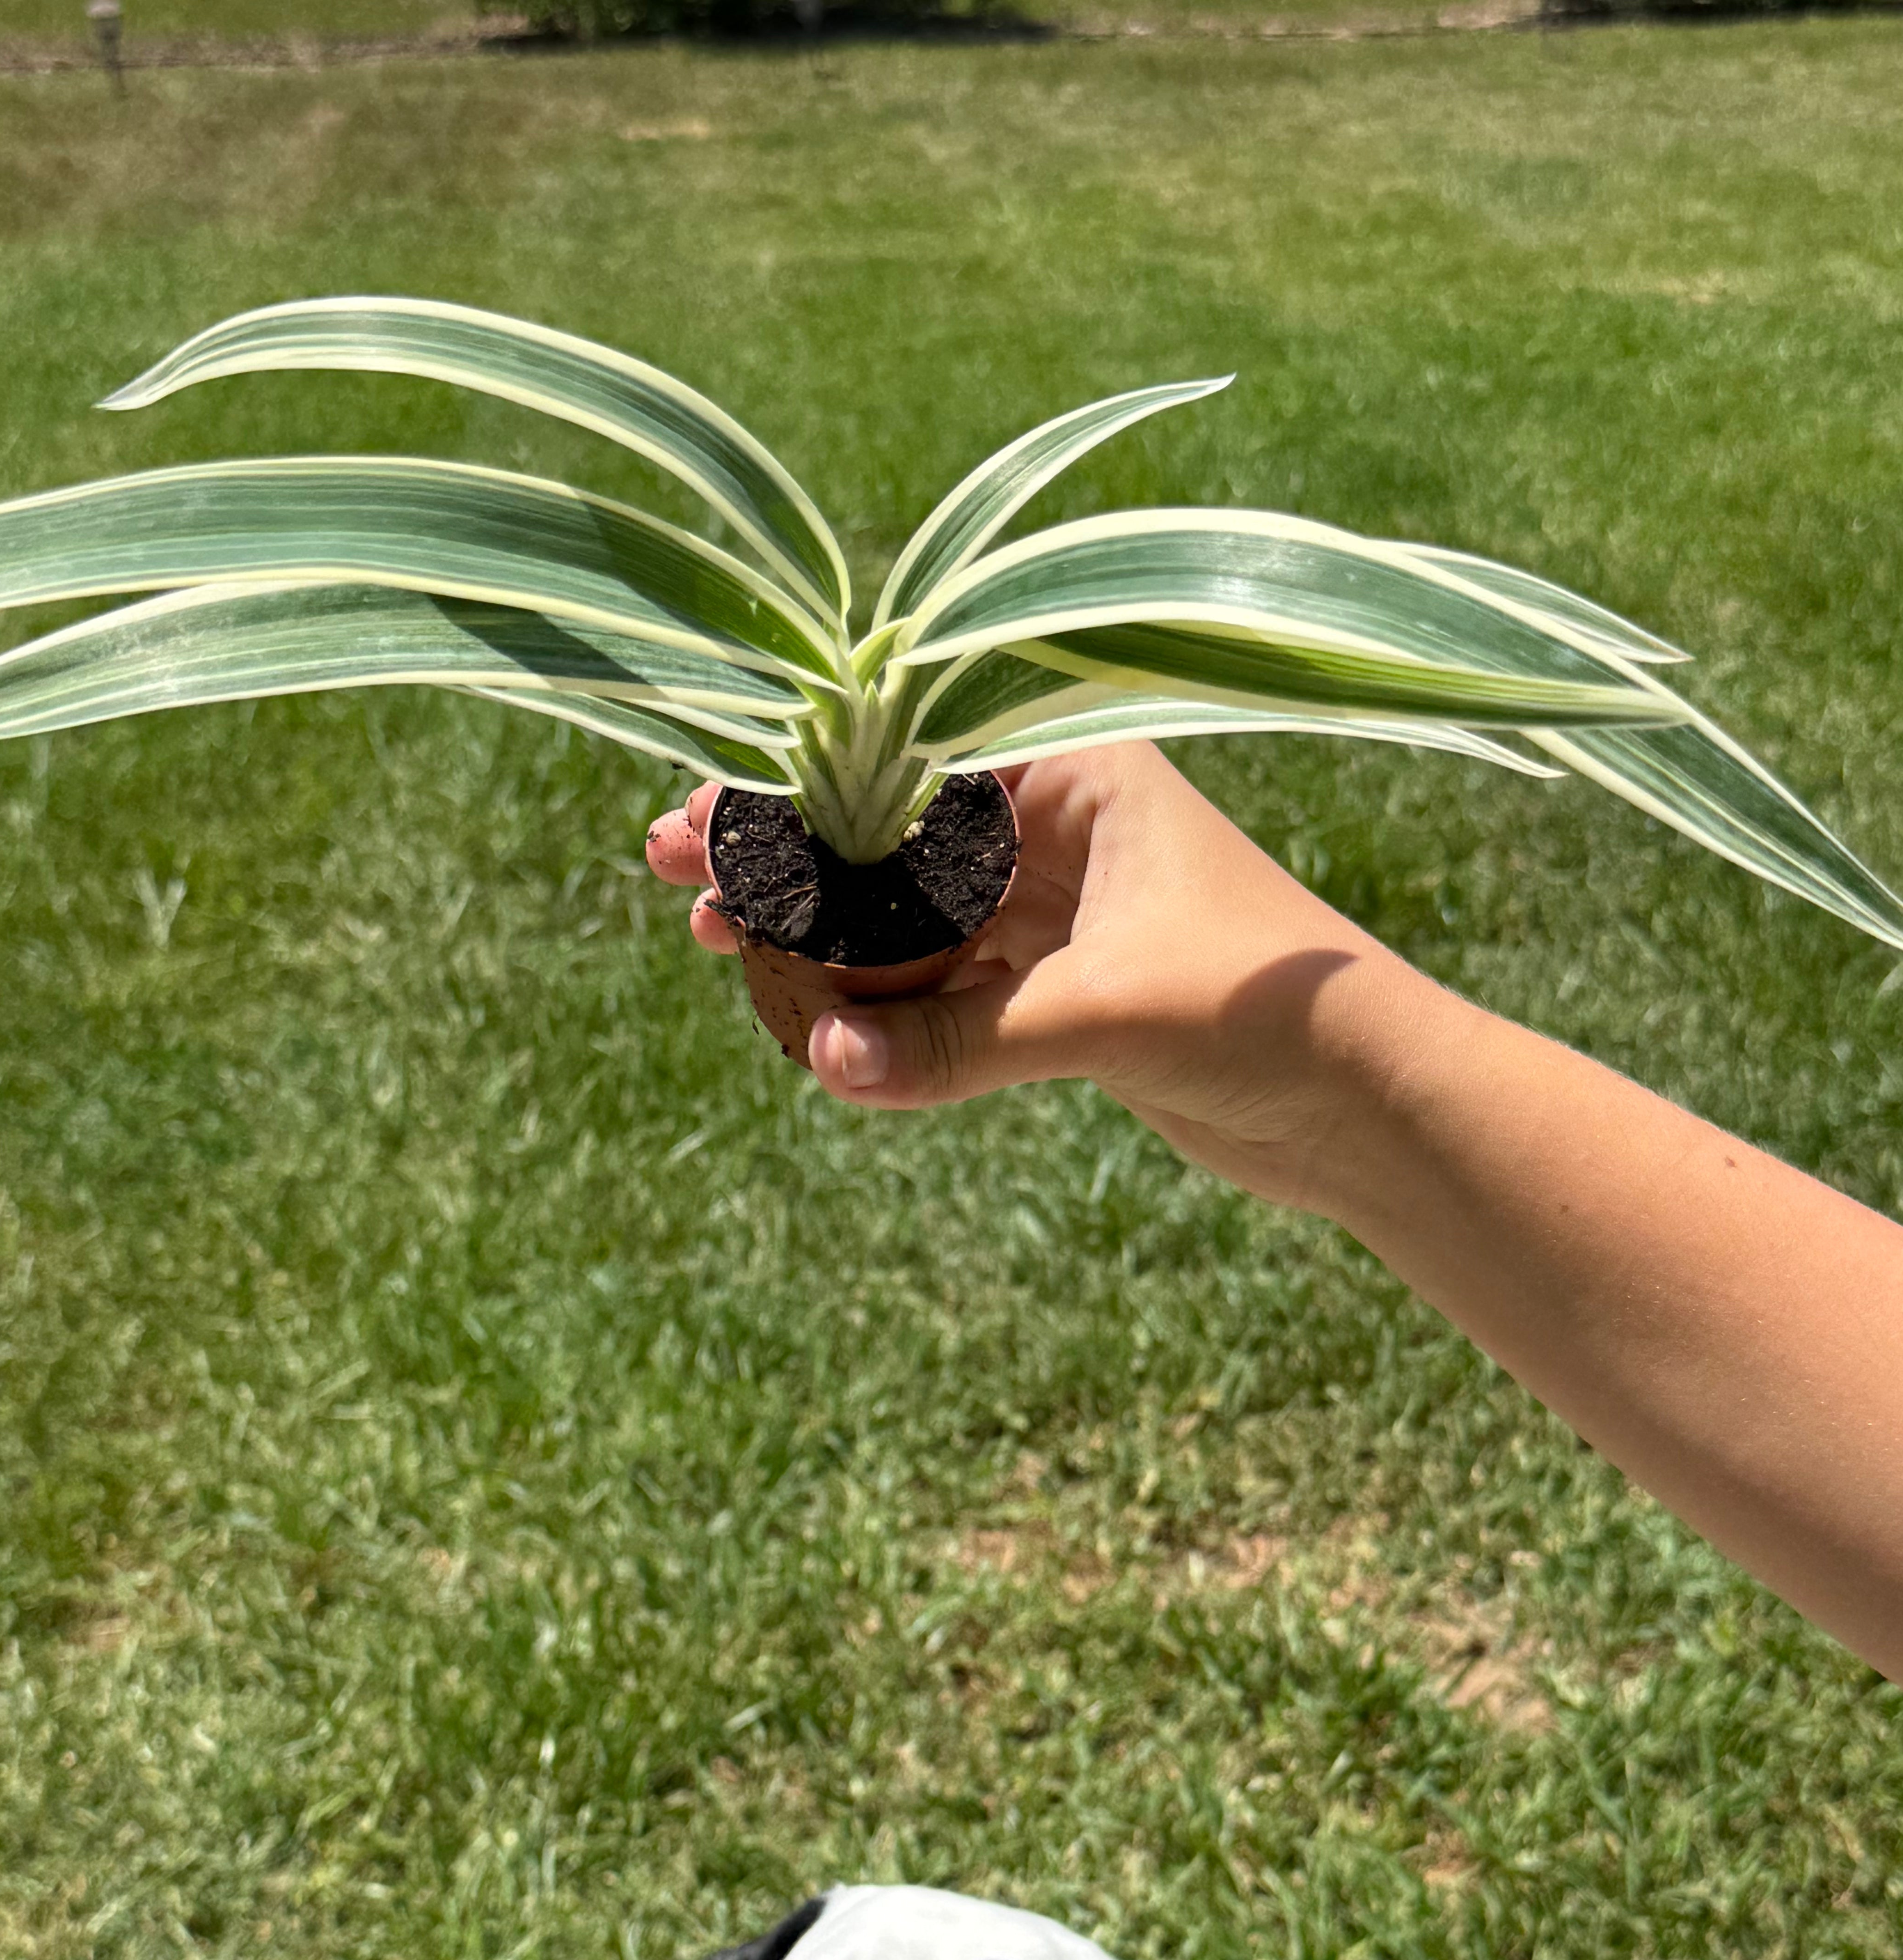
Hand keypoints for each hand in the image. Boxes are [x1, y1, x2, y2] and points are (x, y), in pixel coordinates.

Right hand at [644, 743, 1440, 1215]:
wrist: (1368, 1107)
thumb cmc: (1267, 1014)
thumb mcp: (1102, 1014)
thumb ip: (959, 1039)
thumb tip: (827, 1060)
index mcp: (1082, 772)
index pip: (907, 760)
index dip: (794, 792)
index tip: (703, 822)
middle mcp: (1060, 827)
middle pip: (889, 832)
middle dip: (787, 861)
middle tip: (683, 889)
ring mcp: (1054, 910)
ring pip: (906, 917)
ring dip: (824, 941)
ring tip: (728, 958)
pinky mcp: (1054, 991)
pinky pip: (940, 989)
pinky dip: (884, 1010)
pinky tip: (818, 1029)